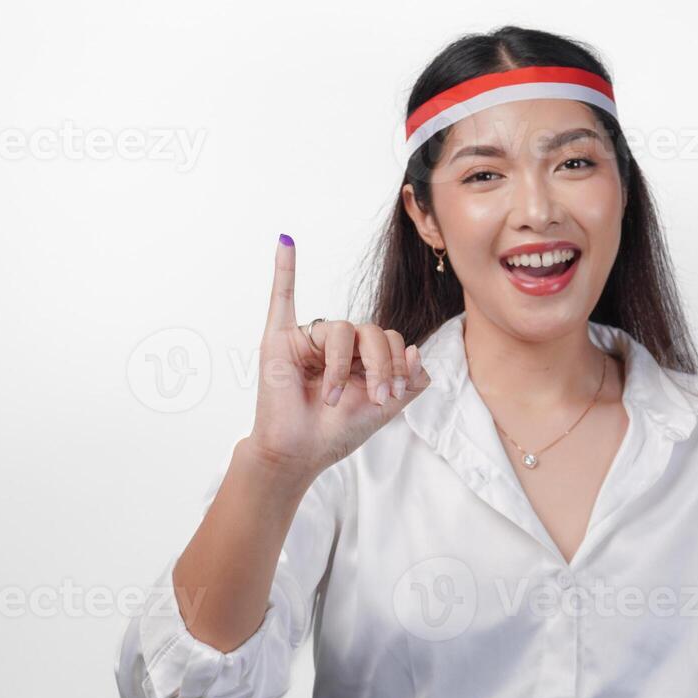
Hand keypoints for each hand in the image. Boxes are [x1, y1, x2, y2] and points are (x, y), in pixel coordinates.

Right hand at [242, 233, 430, 477]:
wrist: (299, 453)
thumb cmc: (336, 433)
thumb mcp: (384, 409)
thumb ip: (408, 381)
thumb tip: (416, 348)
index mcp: (363, 356)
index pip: (391, 340)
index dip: (398, 364)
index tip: (392, 396)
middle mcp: (338, 344)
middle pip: (371, 331)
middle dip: (381, 365)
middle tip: (376, 399)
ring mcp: (310, 340)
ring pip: (341, 329)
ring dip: (343, 366)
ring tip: (335, 397)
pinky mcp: (280, 340)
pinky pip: (282, 298)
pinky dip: (284, 269)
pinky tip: (286, 243)